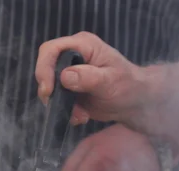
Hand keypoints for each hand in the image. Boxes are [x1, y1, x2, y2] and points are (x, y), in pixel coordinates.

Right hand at [35, 32, 149, 128]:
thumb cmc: (127, 85)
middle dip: (48, 88)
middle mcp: (73, 56)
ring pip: (49, 86)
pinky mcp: (69, 89)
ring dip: (58, 103)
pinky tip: (82, 116)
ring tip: (78, 114)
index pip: (52, 49)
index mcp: (82, 45)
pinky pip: (57, 100)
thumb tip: (65, 76)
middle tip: (54, 104)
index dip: (44, 68)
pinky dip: (66, 111)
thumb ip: (88, 77)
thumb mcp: (110, 80)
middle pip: (46, 66)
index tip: (48, 90)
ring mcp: (70, 73)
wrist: (134, 102)